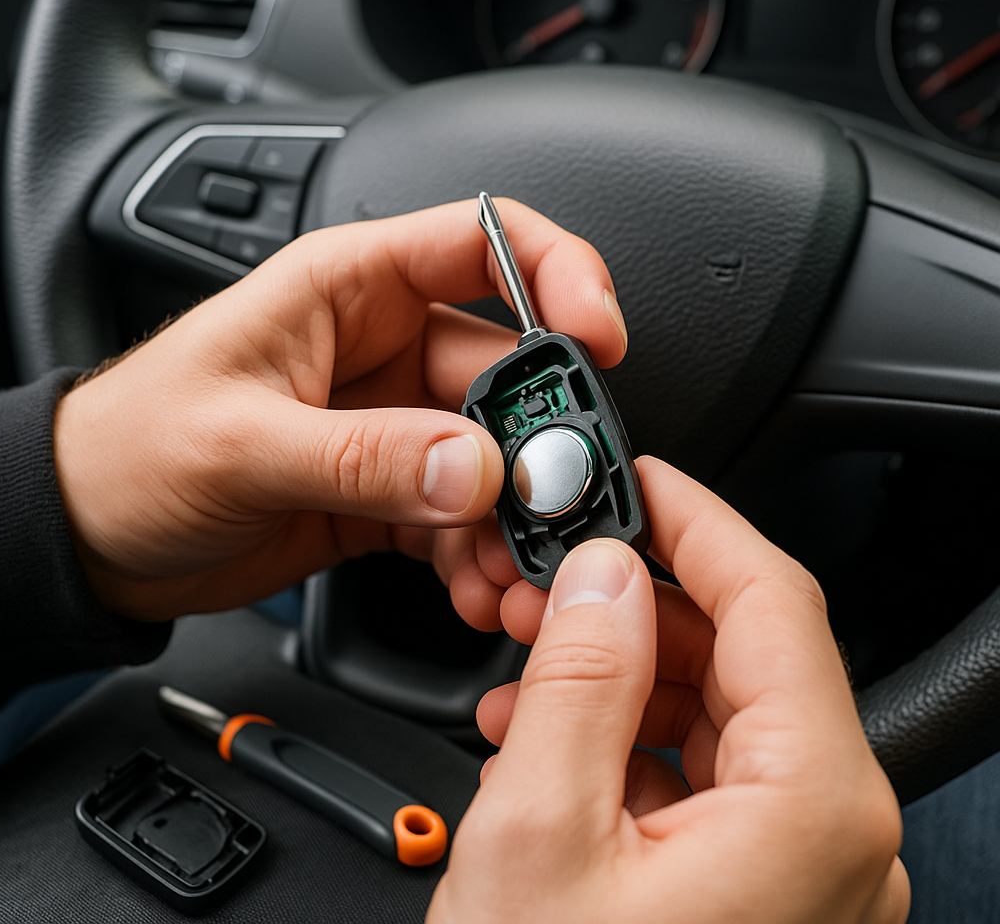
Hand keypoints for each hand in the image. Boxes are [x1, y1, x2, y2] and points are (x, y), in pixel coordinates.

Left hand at [53, 198, 626, 620]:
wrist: (90, 539)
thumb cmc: (128, 449)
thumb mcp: (241, 444)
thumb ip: (364, 455)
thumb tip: (472, 469)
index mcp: (348, 288)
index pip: (482, 242)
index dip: (557, 273)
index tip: (596, 332)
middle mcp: (381, 349)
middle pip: (505, 370)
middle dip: (540, 436)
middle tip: (553, 493)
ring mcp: (391, 425)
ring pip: (493, 455)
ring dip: (515, 512)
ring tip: (510, 566)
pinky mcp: (388, 491)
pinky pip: (462, 515)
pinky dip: (480, 553)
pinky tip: (477, 584)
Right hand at [428, 458, 908, 923]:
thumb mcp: (540, 830)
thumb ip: (578, 674)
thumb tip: (601, 572)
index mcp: (813, 806)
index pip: (771, 598)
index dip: (695, 519)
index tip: (636, 479)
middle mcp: (832, 836)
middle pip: (743, 650)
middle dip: (639, 598)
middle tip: (552, 573)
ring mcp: (797, 870)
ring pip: (716, 708)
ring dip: (622, 664)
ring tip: (529, 654)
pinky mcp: (753, 894)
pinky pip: (701, 771)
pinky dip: (627, 730)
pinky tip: (551, 725)